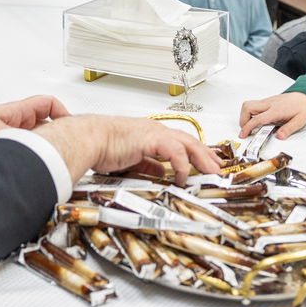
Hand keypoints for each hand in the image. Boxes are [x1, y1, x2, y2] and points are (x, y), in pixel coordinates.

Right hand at [34, 115, 221, 183]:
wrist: (88, 139)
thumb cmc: (101, 147)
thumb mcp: (130, 160)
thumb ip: (147, 165)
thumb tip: (160, 173)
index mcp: (149, 134)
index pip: (179, 142)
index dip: (195, 153)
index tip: (206, 163)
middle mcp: (154, 130)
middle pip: (189, 141)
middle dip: (206, 155)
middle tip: (217, 168)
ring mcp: (153, 132)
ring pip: (187, 143)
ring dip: (202, 158)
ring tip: (211, 172)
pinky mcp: (150, 138)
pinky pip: (174, 151)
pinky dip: (182, 164)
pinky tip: (183, 176)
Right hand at [238, 92, 305, 139]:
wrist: (305, 94)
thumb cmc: (302, 106)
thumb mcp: (299, 121)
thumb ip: (288, 129)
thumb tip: (279, 136)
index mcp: (276, 110)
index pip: (258, 118)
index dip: (248, 127)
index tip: (243, 134)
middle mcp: (269, 104)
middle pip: (247, 107)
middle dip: (242, 120)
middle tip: (245, 130)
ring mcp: (267, 101)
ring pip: (248, 105)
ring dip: (245, 115)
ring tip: (249, 126)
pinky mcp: (267, 101)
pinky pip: (253, 105)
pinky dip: (250, 113)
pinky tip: (256, 120)